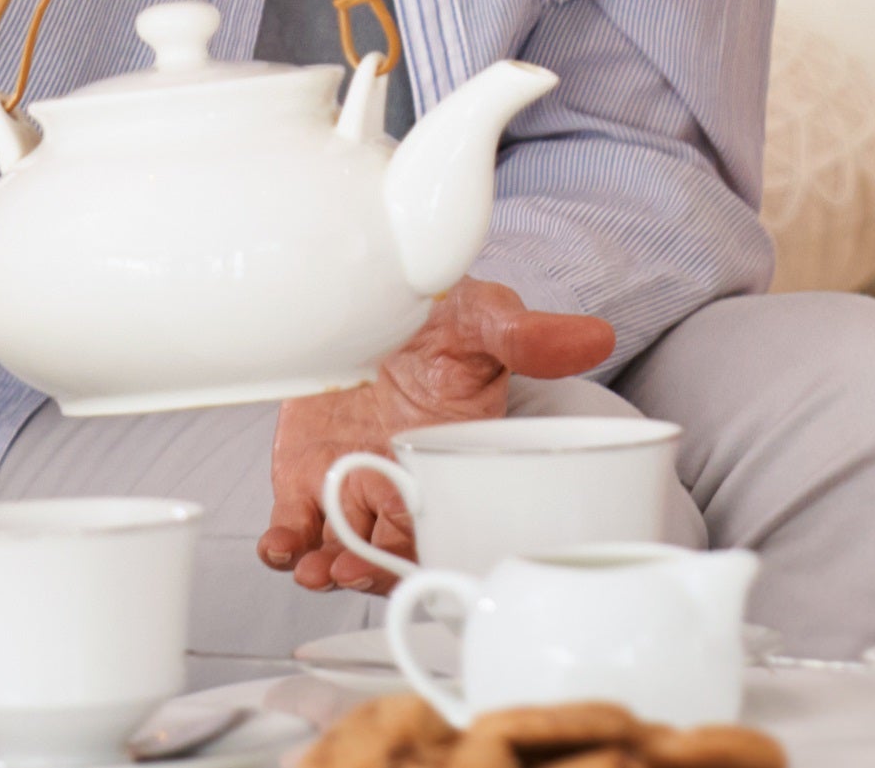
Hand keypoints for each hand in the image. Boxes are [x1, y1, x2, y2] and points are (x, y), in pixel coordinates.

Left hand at [261, 279, 615, 591]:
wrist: (368, 302)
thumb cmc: (440, 317)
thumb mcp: (482, 318)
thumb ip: (527, 334)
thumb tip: (594, 337)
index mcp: (455, 456)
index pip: (454, 519)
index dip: (433, 549)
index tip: (411, 559)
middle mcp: (406, 480)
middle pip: (395, 549)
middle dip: (375, 573)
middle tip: (350, 571)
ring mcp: (354, 482)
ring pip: (344, 549)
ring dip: (327, 569)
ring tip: (313, 568)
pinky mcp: (305, 478)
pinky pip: (296, 528)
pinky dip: (284, 547)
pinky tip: (280, 546)